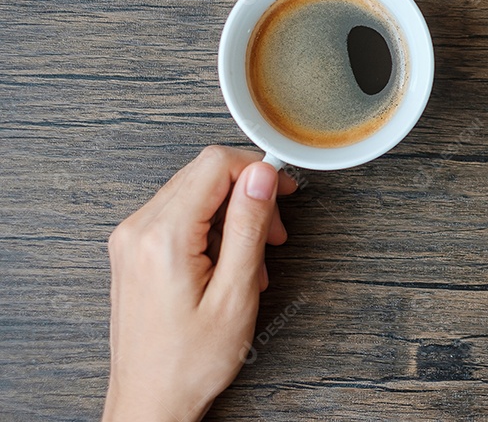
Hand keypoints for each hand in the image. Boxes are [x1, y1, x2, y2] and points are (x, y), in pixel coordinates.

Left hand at [102, 146, 296, 421]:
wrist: (150, 401)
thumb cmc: (190, 362)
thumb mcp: (235, 294)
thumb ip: (248, 226)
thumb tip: (261, 175)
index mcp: (163, 236)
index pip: (215, 164)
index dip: (257, 169)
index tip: (282, 190)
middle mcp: (138, 229)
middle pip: (204, 174)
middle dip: (248, 195)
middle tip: (273, 233)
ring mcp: (131, 239)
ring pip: (194, 192)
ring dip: (232, 215)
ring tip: (251, 260)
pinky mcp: (134, 250)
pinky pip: (179, 215)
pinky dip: (211, 229)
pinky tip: (227, 263)